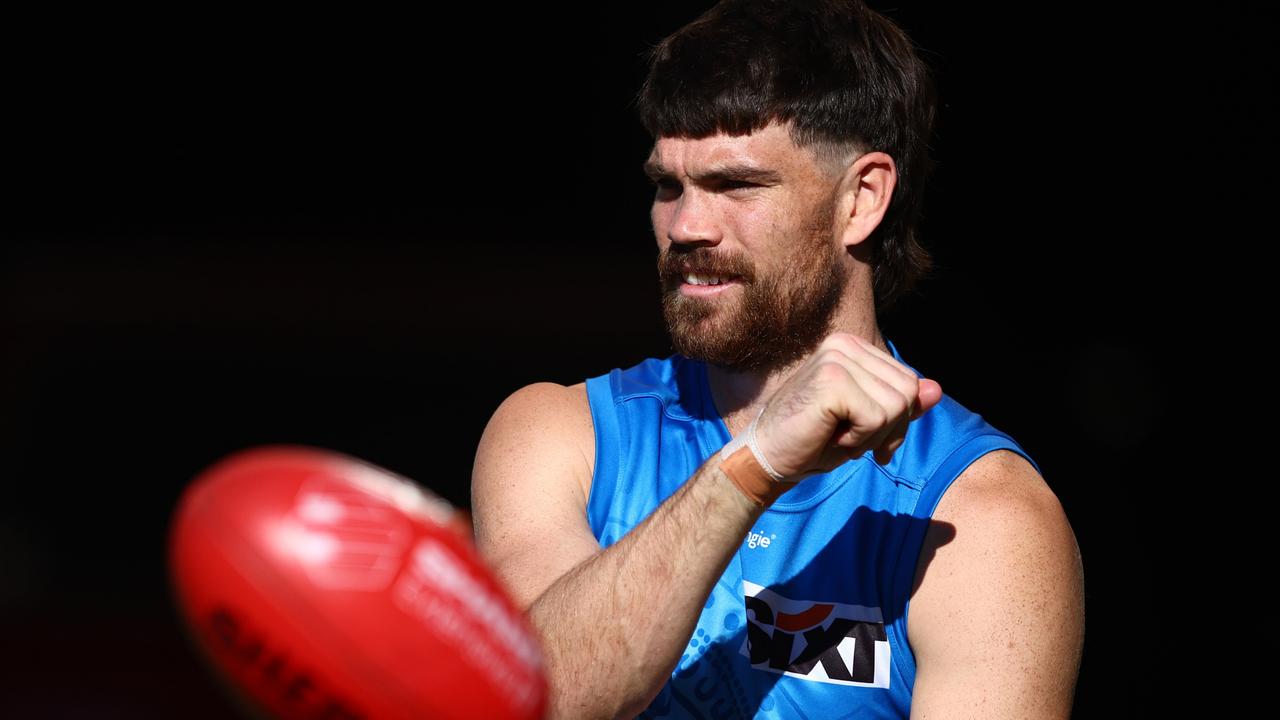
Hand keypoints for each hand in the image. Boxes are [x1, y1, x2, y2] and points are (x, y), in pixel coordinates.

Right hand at [753, 333, 943, 479]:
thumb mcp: (868, 422)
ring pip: (896, 406)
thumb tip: (937, 389)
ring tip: (837, 435)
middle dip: (888, 429)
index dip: (897, 420)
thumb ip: (901, 404)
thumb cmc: (814, 440)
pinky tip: (829, 436)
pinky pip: (877, 418)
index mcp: (852, 347)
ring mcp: (836, 359)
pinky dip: (859, 440)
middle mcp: (844, 344)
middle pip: (908, 392)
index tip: (865, 436)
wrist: (768, 458)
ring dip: (871, 436)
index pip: (910, 382)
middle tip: (849, 437)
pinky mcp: (832, 380)